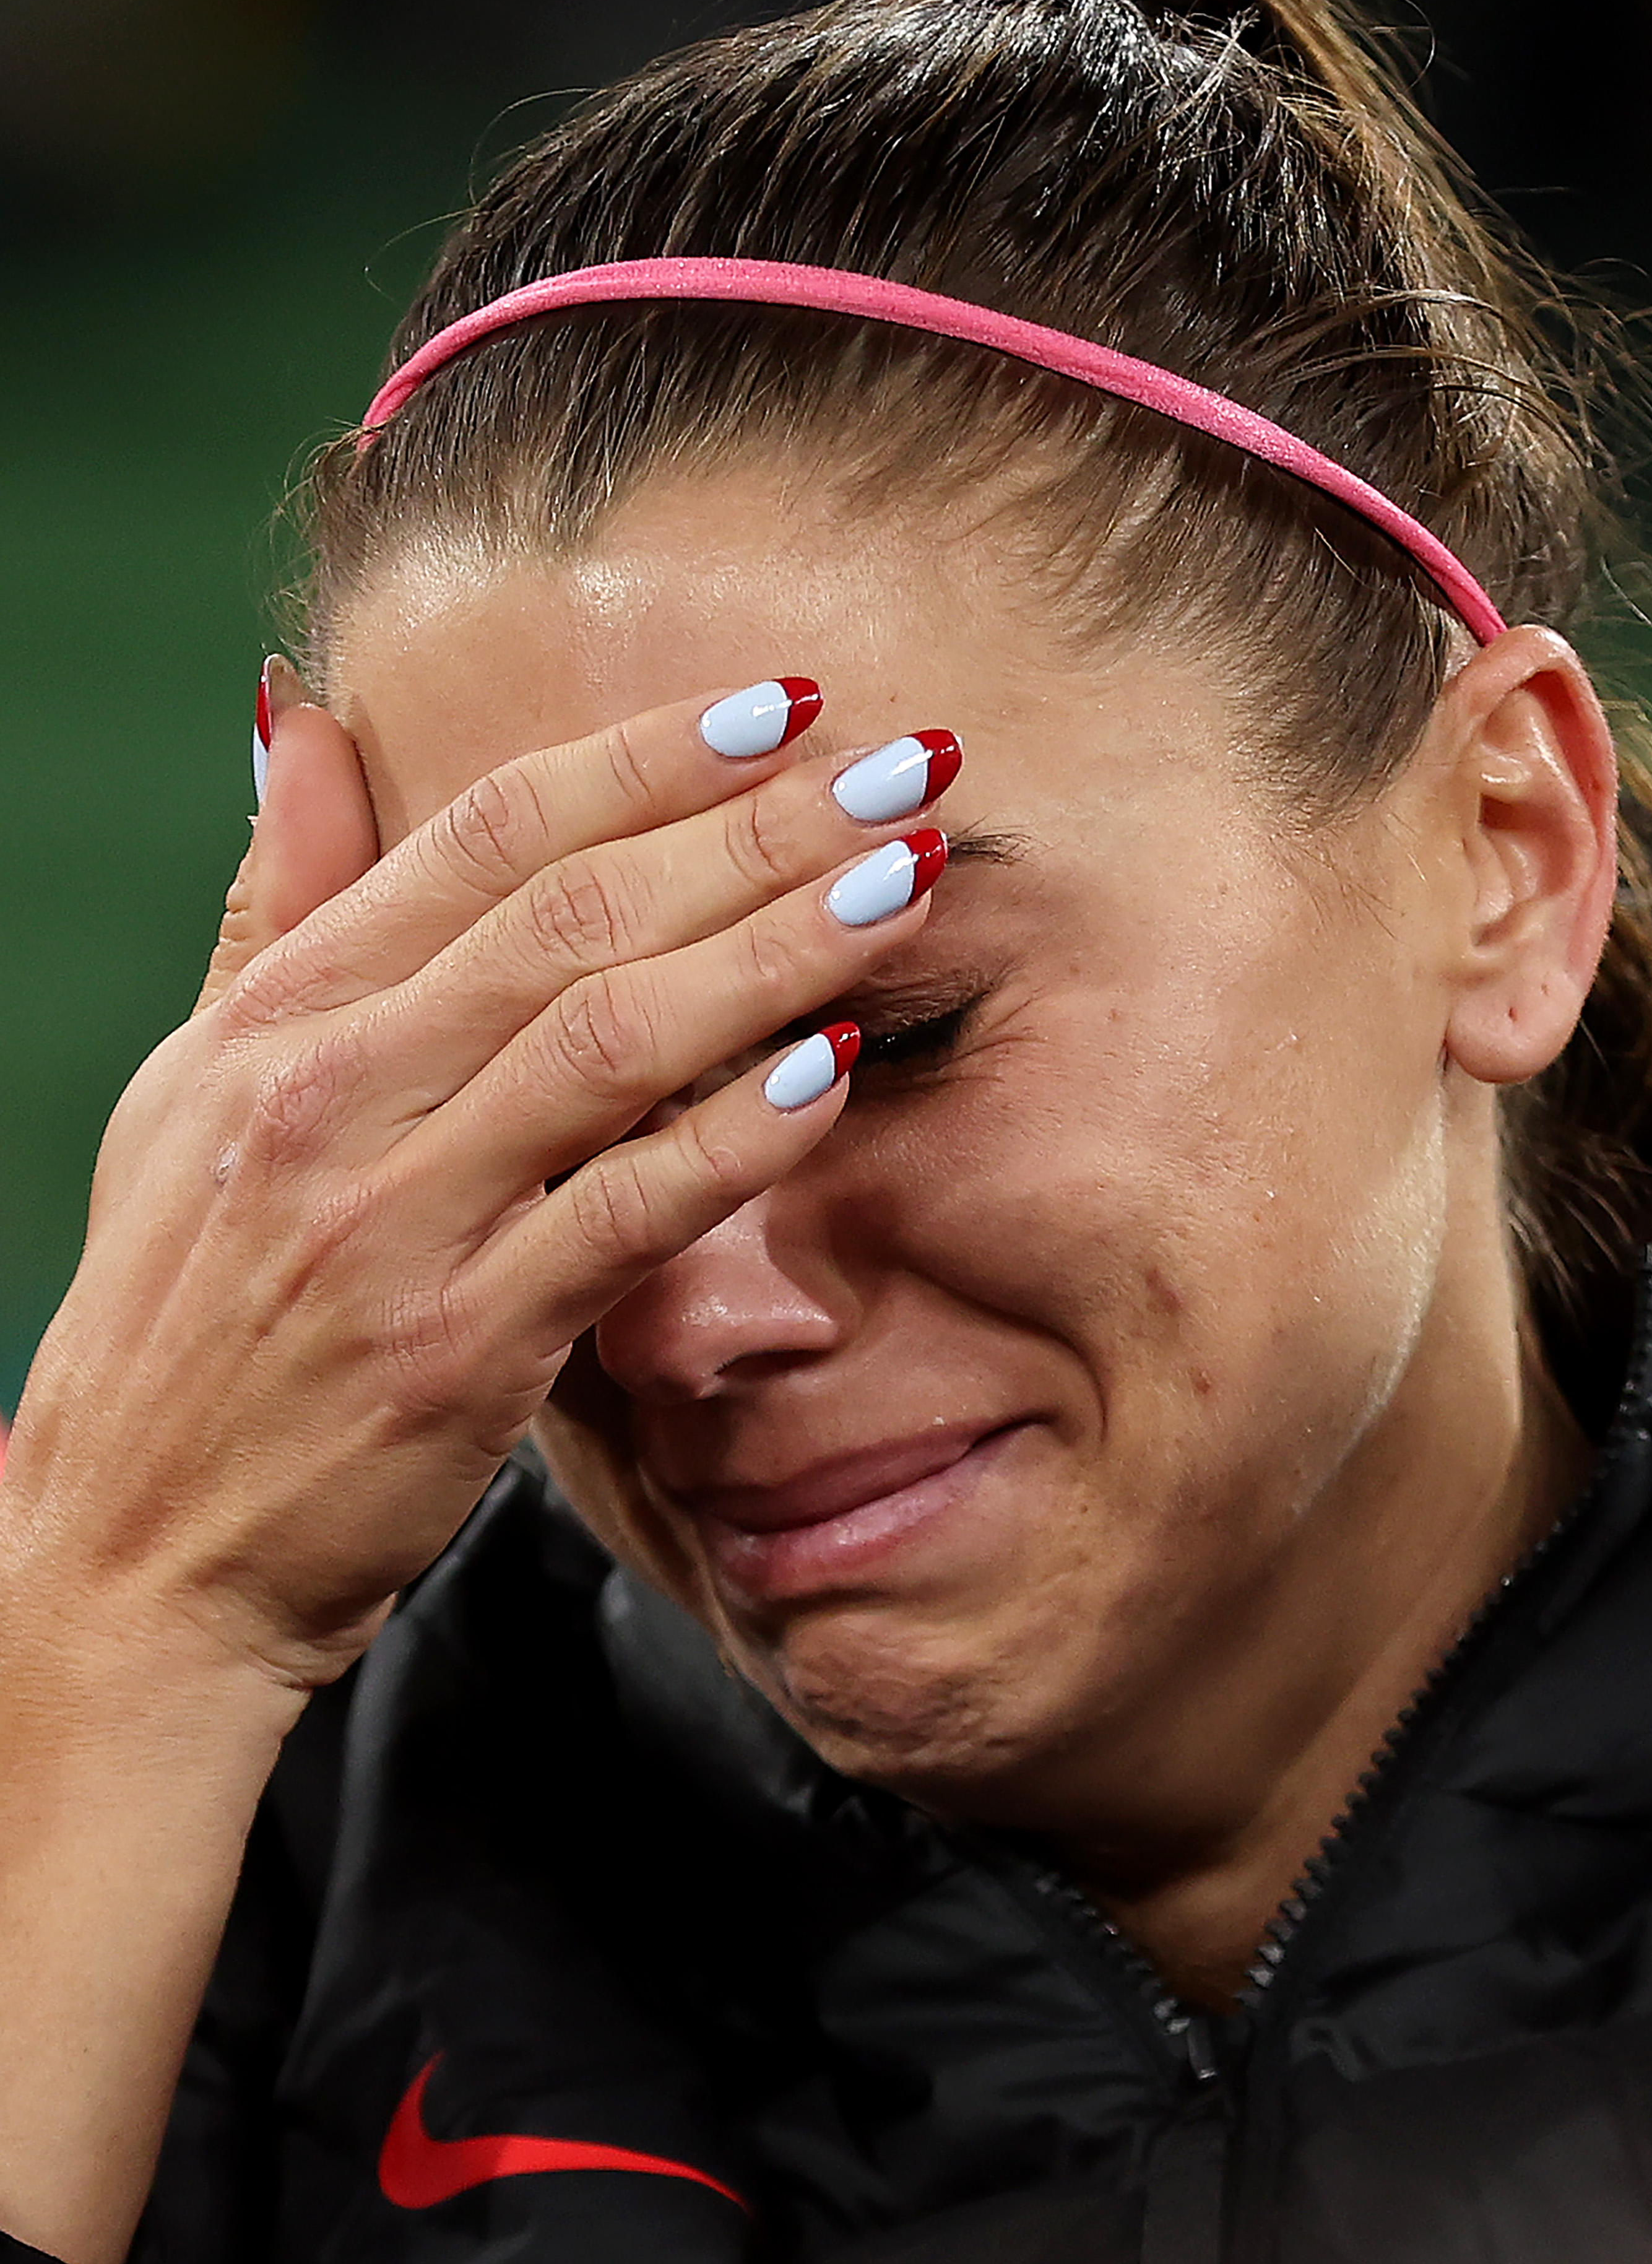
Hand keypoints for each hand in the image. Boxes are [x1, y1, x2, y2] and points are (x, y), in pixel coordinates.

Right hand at [0, 675, 948, 1691]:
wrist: (137, 1557)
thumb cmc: (180, 1327)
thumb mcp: (188, 1093)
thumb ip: (272, 908)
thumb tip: (302, 722)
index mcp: (276, 1020)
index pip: (483, 836)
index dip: (644, 757)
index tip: (776, 706)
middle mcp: (330, 1095)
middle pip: (576, 914)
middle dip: (756, 829)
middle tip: (903, 767)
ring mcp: (394, 1219)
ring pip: (616, 1038)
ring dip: (779, 948)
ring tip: (904, 880)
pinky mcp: (460, 1345)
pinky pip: (627, 1212)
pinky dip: (738, 1136)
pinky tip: (839, 1067)